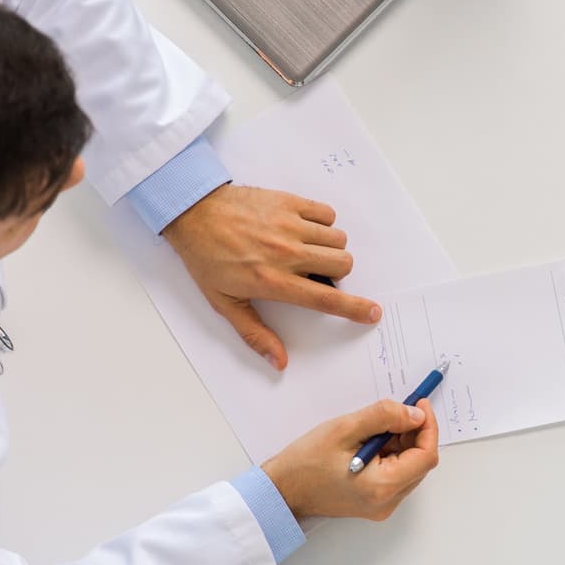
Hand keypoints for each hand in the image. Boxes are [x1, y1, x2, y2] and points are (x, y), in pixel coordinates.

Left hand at [164, 184, 380, 369]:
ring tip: (307, 249)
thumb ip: (255, 334)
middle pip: (343, 264)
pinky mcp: (288, 202)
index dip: (354, 309)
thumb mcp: (225, 303)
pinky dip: (323, 223)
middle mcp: (286, 253)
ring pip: (338, 239)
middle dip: (338, 272)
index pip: (325, 299)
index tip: (372, 312)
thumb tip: (280, 361)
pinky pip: (326, 214)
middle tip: (316, 272)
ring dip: (330, 248)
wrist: (192, 213)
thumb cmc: (206, 259)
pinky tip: (304, 229)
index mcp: (273, 281)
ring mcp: (289, 225)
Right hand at [265, 399, 441, 521]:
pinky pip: (396, 476)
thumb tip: (415, 414)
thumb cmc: (305, 462)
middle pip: (420, 463)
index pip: (426, 456)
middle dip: (415, 433)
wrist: (282, 490)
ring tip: (378, 426)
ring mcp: (382, 505)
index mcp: (382, 486)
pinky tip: (372, 441)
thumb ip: (384, 417)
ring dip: (403, 443)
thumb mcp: (345, 428)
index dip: (428, 427)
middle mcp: (387, 502)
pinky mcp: (375, 503)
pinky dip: (392, 455)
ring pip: (409, 468)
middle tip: (399, 410)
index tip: (419, 405)